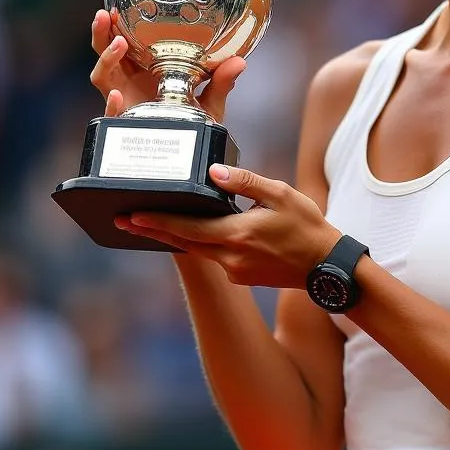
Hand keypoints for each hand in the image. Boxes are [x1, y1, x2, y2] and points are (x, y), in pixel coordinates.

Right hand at [89, 9, 245, 122]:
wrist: (189, 152)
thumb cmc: (194, 121)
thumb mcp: (210, 100)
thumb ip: (221, 82)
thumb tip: (239, 62)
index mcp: (145, 71)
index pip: (126, 44)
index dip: (118, 26)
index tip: (119, 7)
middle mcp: (130, 83)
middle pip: (106, 55)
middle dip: (101, 34)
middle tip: (106, 14)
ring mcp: (125, 102)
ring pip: (102, 77)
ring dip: (106, 58)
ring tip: (118, 42)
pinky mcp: (126, 124)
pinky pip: (111, 115)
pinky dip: (111, 106)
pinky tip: (117, 97)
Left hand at [114, 164, 341, 287]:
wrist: (326, 266)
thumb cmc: (308, 226)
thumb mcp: (281, 195)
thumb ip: (245, 182)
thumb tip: (213, 172)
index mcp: (238, 235)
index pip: (187, 228)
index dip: (157, 221)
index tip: (130, 215)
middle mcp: (231, 257)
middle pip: (182, 242)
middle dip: (152, 230)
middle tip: (122, 220)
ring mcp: (235, 271)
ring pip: (196, 250)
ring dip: (173, 237)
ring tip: (148, 224)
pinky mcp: (241, 276)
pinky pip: (212, 256)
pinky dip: (198, 243)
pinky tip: (192, 232)